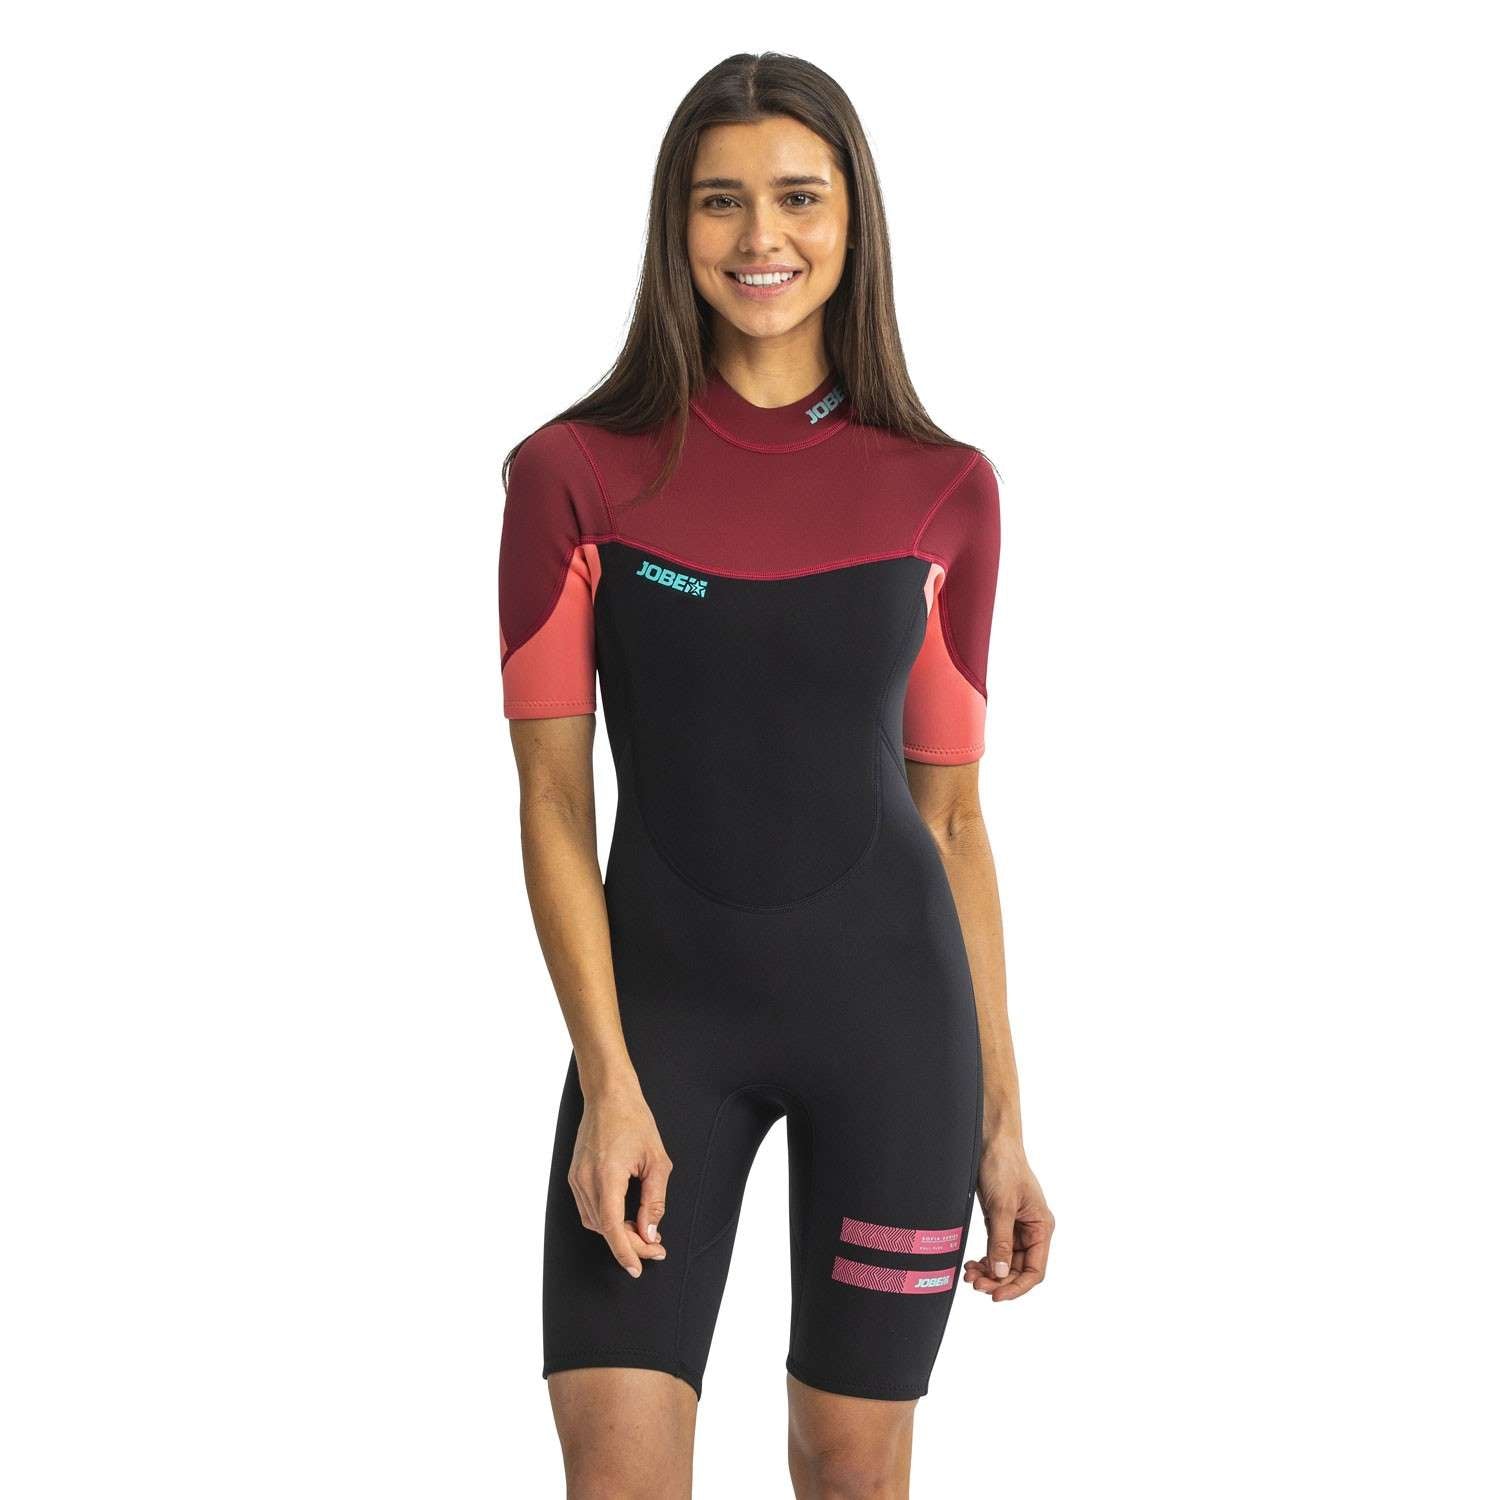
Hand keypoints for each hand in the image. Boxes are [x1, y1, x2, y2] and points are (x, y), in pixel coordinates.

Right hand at [567, 1084, 672, 1277]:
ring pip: (594, 1222)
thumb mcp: (657, 1161)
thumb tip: (650, 1233)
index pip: (612, 1228)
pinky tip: (623, 1216)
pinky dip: (605, 1219)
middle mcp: (585, 1180)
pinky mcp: (574, 1175)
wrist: (608, 1095)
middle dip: (629, 1244)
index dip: (625, 1252)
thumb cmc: (635, 1121)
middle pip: (604, 1228)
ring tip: (641, 1230)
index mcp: (606, 1176)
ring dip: (616, 1232)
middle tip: (655, 1247)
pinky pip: (588, 1208)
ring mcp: (576, 1178)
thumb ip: (654, 1201)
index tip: (638, 1268)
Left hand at [962, 1137, 1052, 1301]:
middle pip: (1018, 1269)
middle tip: (976, 1284)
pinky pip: (995, 1249)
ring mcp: (1015, 1227)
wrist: (992, 1141)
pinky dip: (985, 1259)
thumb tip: (1000, 1273)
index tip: (996, 1295)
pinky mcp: (1000, 1221)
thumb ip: (1001, 1241)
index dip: (1016, 1286)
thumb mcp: (1002, 1206)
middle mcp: (1031, 1231)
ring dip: (989, 1272)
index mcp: (1041, 1227)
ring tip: (970, 1275)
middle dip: (998, 1280)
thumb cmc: (1004, 1166)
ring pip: (1005, 1262)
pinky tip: (972, 1264)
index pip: (1034, 1270)